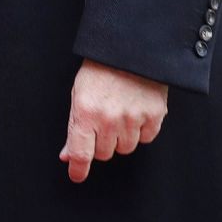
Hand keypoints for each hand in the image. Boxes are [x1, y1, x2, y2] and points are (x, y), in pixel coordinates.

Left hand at [58, 59, 167, 182]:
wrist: (130, 47)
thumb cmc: (100, 68)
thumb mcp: (79, 93)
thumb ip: (74, 126)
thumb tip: (67, 156)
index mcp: (85, 111)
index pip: (80, 153)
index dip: (78, 169)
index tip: (76, 175)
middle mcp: (109, 119)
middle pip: (104, 153)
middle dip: (101, 142)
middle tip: (102, 121)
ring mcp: (133, 118)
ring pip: (125, 148)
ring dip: (121, 137)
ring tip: (120, 111)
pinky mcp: (154, 115)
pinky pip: (146, 138)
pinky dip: (141, 129)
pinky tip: (135, 110)